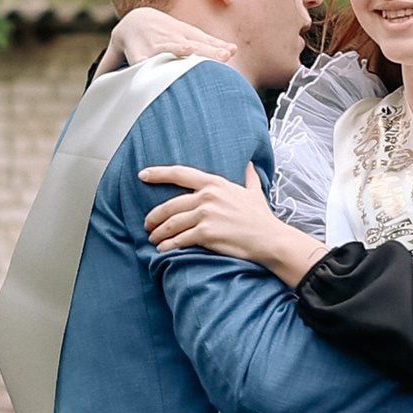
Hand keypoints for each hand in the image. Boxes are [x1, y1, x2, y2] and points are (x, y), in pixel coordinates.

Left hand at [100, 6, 232, 72]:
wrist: (137, 18)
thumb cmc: (126, 47)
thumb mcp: (114, 58)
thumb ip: (105, 76)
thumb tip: (89, 96)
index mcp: (139, 52)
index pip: (144, 60)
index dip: (149, 65)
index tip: (155, 72)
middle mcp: (158, 43)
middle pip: (172, 51)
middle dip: (185, 54)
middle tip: (196, 60)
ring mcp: (174, 35)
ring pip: (193, 43)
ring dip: (210, 50)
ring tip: (227, 56)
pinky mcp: (186, 33)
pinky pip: (203, 39)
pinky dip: (217, 45)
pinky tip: (232, 51)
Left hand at [140, 161, 322, 283]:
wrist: (270, 239)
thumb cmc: (261, 218)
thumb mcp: (254, 191)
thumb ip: (248, 176)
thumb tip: (249, 163)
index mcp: (215, 183)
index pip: (180, 173)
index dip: (158, 173)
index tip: (142, 175)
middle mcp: (208, 197)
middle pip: (170, 204)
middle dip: (154, 216)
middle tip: (147, 224)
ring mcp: (206, 215)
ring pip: (172, 223)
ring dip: (159, 233)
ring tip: (153, 239)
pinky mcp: (206, 234)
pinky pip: (180, 239)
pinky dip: (168, 245)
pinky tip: (163, 249)